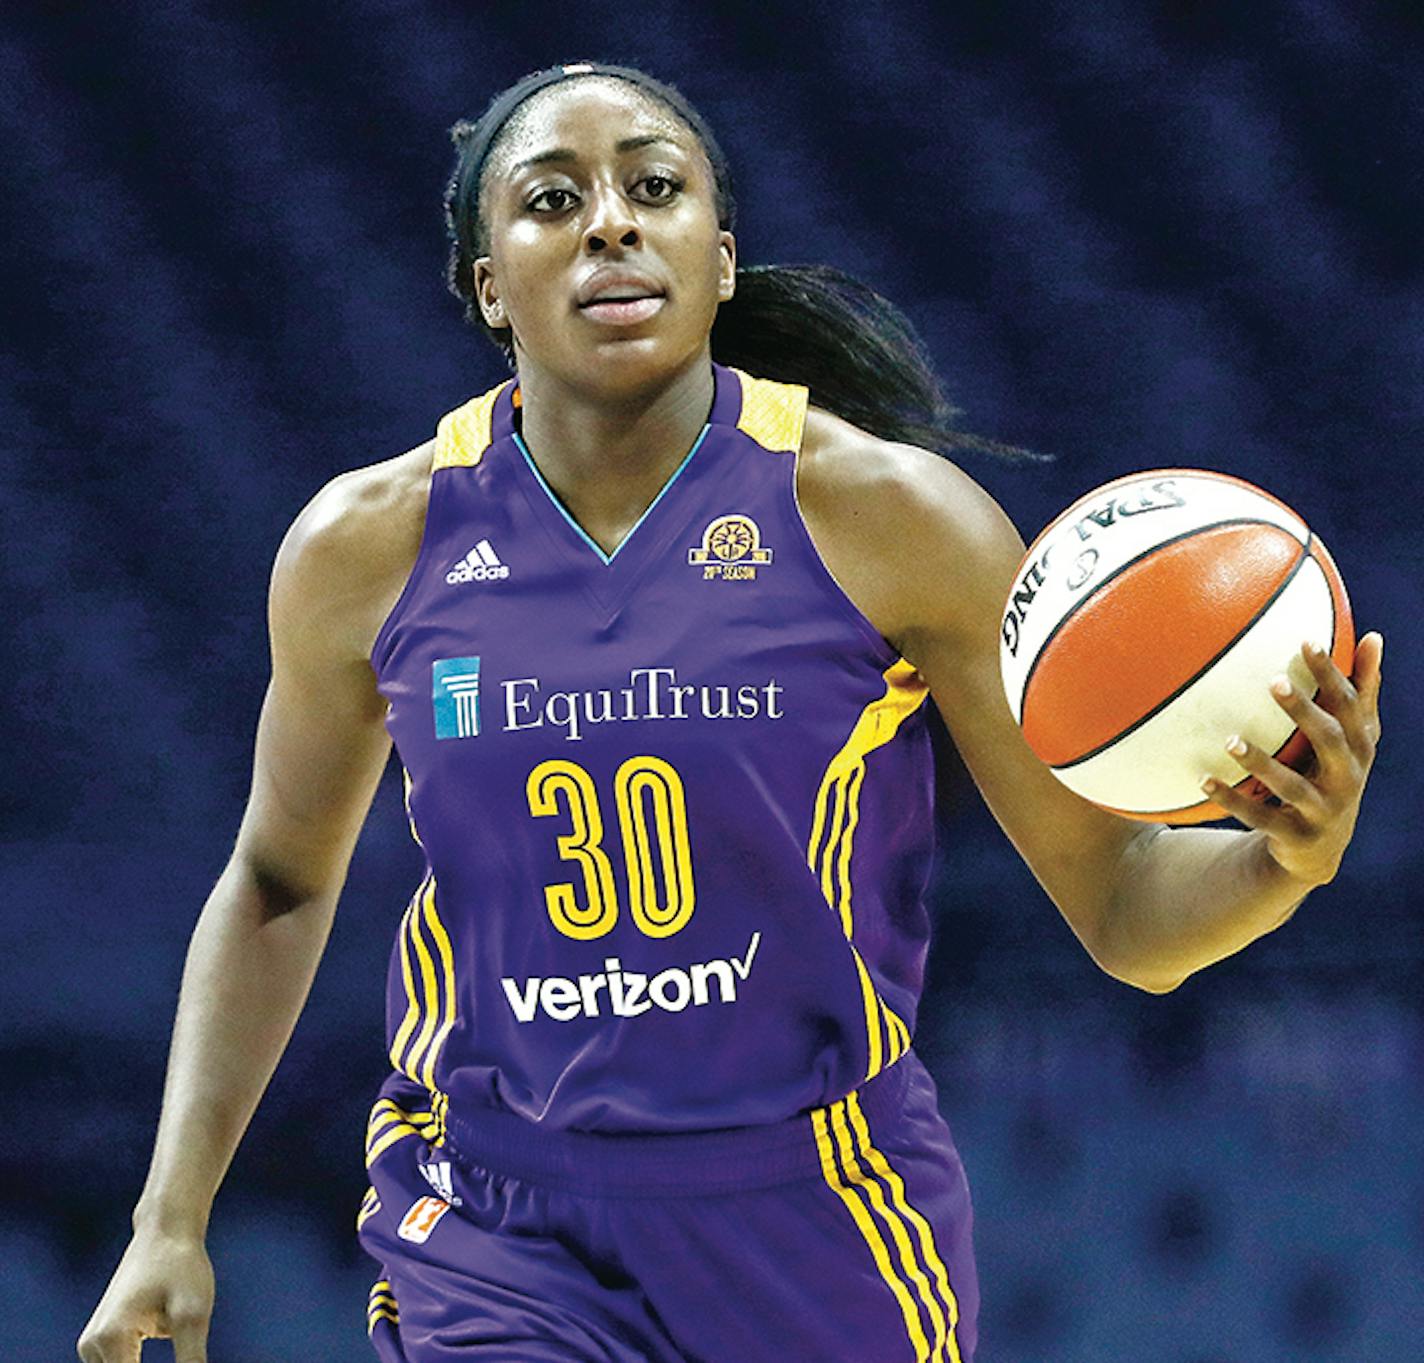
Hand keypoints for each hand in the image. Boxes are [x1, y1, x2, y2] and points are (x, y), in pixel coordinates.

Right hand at [77, 1229, 213, 1362]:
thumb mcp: (193, 1314)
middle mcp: (92, 1346)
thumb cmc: (182, 1266)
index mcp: (112, 1339)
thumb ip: (191, 1362)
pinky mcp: (101, 1342)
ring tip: (180, 1349)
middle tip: (188, 1361)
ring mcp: (92, 1345)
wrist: (165, 1230)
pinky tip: (177, 1360)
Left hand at [1203, 633, 1383, 887]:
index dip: (1332, 674)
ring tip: (1229, 740)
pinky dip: (1231, 800)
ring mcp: (1322, 810)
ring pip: (1292, 786)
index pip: (1349, 706)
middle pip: (1329, 740)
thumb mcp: (1350, 738)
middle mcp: (1347, 778)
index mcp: (1359, 748)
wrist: (1318, 849)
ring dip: (1260, 763)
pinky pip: (1259, 817)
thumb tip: (1373, 635)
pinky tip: (1203, 781)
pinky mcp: (1293, 835)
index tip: (1307, 641)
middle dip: (1304, 711)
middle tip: (1273, 681)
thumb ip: (1360, 691)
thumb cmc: (1331, 774)